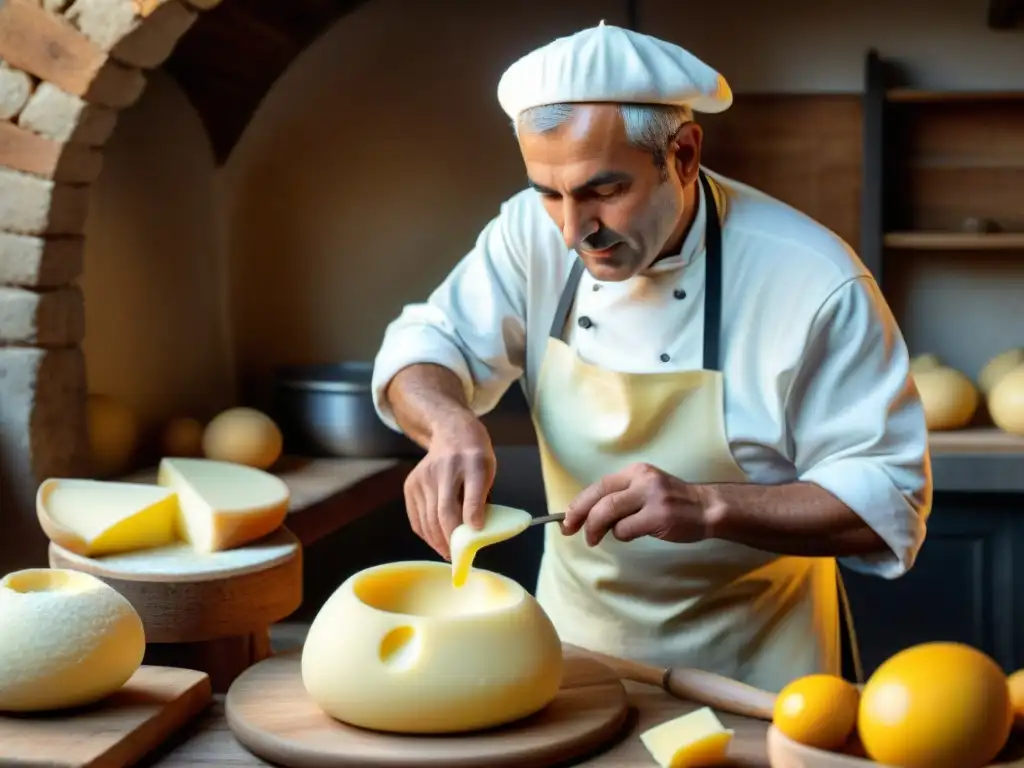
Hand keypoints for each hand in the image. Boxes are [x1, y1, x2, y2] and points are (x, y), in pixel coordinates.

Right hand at [403, 414, 495, 558]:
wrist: (451, 433)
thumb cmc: (475, 458)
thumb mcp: (488, 471)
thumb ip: (483, 499)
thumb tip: (476, 531)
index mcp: (473, 463)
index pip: (473, 492)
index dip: (474, 514)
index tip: (476, 533)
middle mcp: (445, 468)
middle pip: (445, 512)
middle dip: (453, 539)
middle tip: (460, 558)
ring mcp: (424, 476)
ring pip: (429, 519)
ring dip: (438, 542)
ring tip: (448, 554)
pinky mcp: (411, 484)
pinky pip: (417, 518)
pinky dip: (426, 534)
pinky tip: (436, 542)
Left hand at [562, 463, 712, 546]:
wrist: (706, 507)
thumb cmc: (672, 502)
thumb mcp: (646, 488)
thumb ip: (621, 496)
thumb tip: (587, 513)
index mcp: (635, 472)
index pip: (599, 485)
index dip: (578, 503)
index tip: (566, 518)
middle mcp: (642, 480)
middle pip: (600, 497)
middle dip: (579, 515)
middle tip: (570, 530)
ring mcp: (651, 497)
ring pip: (608, 512)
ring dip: (596, 529)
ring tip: (594, 539)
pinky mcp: (659, 516)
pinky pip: (626, 529)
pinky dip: (621, 535)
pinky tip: (630, 535)